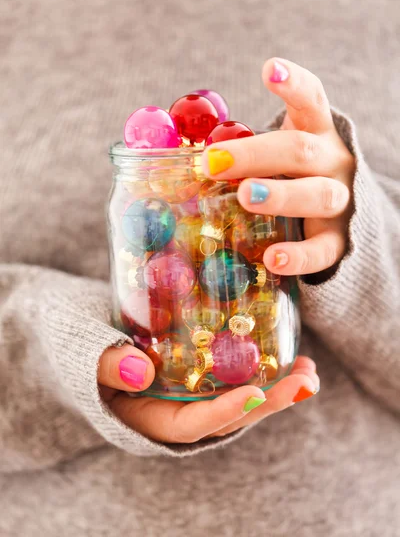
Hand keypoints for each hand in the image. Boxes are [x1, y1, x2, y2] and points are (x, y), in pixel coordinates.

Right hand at [98, 345, 318, 442]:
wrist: (76, 330)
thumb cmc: (73, 341)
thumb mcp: (80, 350)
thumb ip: (105, 365)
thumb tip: (140, 372)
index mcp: (145, 417)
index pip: (190, 425)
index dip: (223, 411)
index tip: (255, 391)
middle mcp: (171, 410)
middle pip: (225, 416)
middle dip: (267, 402)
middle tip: (305, 381)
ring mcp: (185, 392)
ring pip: (235, 398)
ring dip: (274, 386)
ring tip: (309, 371)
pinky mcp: (194, 372)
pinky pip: (230, 375)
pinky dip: (258, 365)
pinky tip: (287, 350)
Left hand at [203, 58, 355, 275]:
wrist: (336, 216)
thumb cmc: (287, 177)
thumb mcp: (271, 155)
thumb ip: (234, 150)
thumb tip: (160, 147)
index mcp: (314, 132)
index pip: (310, 100)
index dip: (292, 84)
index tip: (268, 69)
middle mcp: (332, 161)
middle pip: (300, 150)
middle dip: (255, 154)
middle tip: (212, 162)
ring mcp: (339, 200)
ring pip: (317, 194)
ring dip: (280, 194)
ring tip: (246, 196)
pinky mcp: (337, 240)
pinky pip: (323, 249)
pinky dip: (299, 255)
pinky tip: (272, 258)